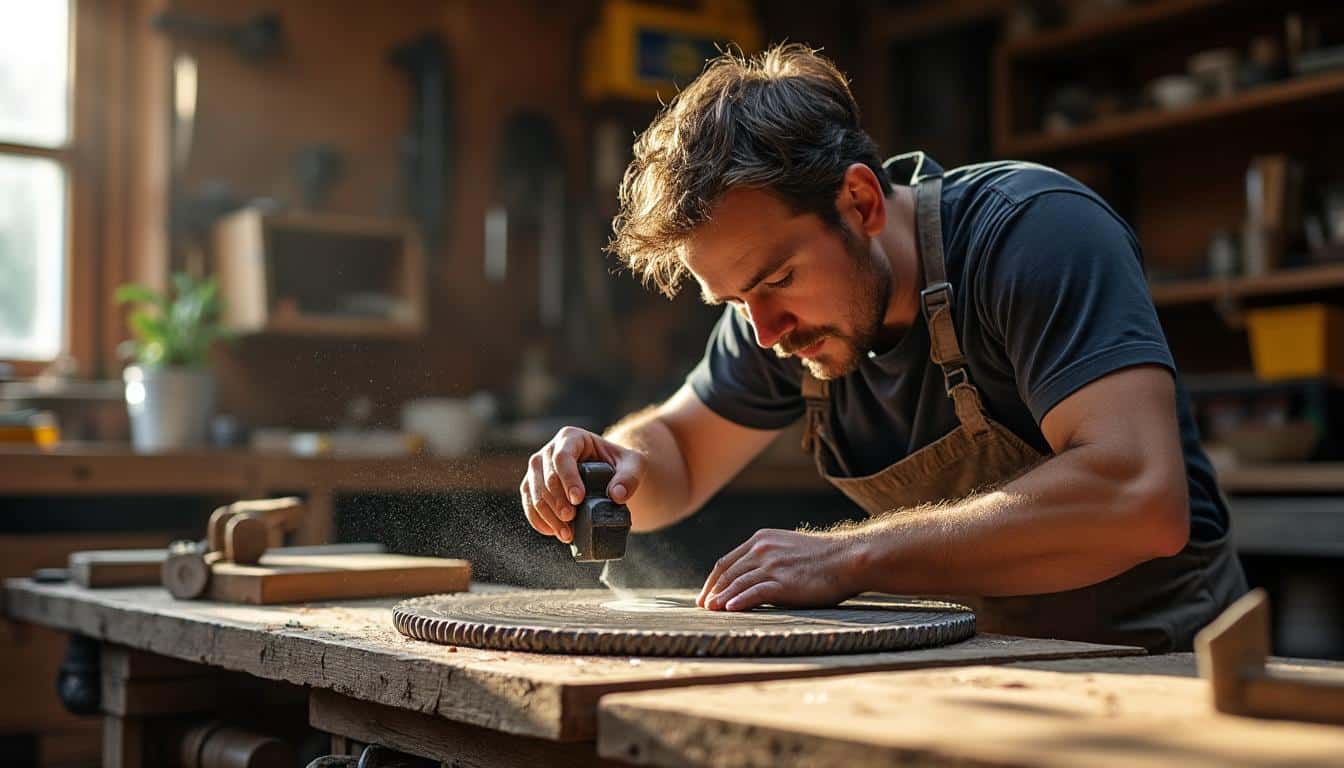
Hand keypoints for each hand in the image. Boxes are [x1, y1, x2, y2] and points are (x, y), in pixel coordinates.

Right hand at [519, 427, 645, 543]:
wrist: (609, 471)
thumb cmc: (620, 463)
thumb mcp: (633, 464)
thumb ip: (629, 477)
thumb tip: (617, 496)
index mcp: (571, 438)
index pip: (562, 457)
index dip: (567, 479)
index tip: (578, 499)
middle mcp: (549, 450)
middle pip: (545, 476)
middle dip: (557, 501)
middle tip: (571, 520)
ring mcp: (539, 468)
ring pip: (533, 491)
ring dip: (547, 515)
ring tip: (566, 534)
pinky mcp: (534, 486)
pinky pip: (529, 503)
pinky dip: (539, 520)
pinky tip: (553, 532)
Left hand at [697, 528, 864, 610]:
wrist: (848, 558)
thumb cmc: (823, 558)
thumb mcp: (789, 548)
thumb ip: (769, 557)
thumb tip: (754, 576)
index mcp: (761, 539)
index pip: (727, 561)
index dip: (713, 580)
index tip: (707, 594)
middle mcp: (762, 549)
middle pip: (727, 572)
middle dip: (713, 591)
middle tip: (703, 607)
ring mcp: (772, 565)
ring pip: (737, 583)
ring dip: (721, 598)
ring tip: (710, 611)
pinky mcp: (783, 581)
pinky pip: (753, 593)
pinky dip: (738, 601)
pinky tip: (729, 610)